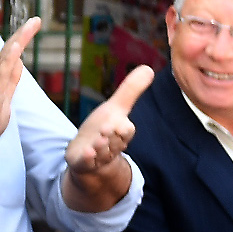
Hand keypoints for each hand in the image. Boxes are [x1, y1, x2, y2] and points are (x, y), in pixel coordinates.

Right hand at [0, 19, 42, 160]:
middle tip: (36, 20)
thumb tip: (18, 63)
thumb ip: (11, 81)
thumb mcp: (4, 99)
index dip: (20, 41)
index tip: (32, 27)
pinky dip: (8, 58)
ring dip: (18, 41)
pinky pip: (1, 72)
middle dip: (23, 35)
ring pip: (5, 57)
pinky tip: (17, 47)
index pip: (9, 56)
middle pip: (8, 51)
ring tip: (31, 27)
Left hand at [64, 66, 152, 208]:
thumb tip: (148, 68)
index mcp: (120, 133)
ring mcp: (97, 156)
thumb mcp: (116, 108)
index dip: (123, 128)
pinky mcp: (83, 163)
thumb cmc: (102, 128)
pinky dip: (87, 158)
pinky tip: (87, 153)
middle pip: (114, 142)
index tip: (118, 123)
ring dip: (100, 147)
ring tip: (97, 141)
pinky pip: (87, 163)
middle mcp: (111, 145)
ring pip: (101, 153)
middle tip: (106, 129)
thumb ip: (130, 90)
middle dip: (110, 136)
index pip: (127, 131)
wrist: (87, 153)